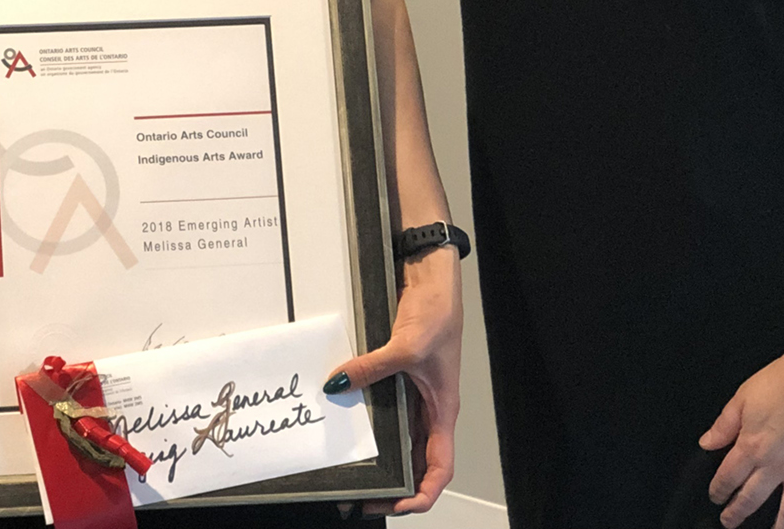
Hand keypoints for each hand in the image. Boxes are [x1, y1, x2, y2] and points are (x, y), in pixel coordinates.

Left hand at [325, 244, 462, 514]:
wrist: (432, 278)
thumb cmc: (439, 314)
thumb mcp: (407, 346)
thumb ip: (372, 368)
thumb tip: (340, 383)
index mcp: (443, 410)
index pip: (440, 468)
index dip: (421, 494)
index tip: (396, 505)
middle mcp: (431, 408)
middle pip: (417, 462)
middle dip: (393, 485)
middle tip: (361, 498)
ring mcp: (415, 393)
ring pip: (400, 439)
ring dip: (381, 458)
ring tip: (352, 472)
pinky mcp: (399, 376)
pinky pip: (384, 408)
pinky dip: (368, 420)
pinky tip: (347, 423)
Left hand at [700, 348, 783, 528]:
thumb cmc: (781, 380)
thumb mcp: (742, 397)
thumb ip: (724, 424)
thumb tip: (706, 443)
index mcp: (752, 447)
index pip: (729, 478)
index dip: (719, 491)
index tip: (716, 498)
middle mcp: (778, 465)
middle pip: (753, 498)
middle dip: (738, 513)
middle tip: (731, 521)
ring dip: (781, 527)